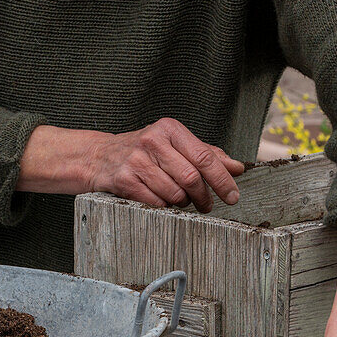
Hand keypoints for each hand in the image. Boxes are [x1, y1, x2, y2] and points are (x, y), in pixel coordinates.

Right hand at [90, 118, 243, 211]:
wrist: (99, 156)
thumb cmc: (144, 151)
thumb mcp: (174, 145)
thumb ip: (206, 155)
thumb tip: (236, 168)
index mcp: (169, 129)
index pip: (204, 157)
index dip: (222, 180)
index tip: (233, 196)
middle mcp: (152, 141)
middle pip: (191, 178)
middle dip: (203, 197)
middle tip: (206, 205)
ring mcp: (136, 161)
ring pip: (174, 194)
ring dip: (182, 203)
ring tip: (178, 199)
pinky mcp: (124, 180)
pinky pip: (156, 203)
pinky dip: (164, 207)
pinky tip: (160, 200)